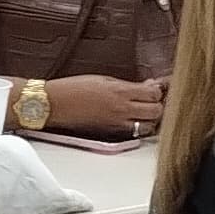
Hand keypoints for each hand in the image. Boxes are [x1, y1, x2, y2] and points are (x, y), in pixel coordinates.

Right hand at [43, 73, 166, 137]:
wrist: (55, 104)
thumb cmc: (74, 88)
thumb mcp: (104, 79)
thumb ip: (127, 85)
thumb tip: (146, 88)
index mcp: (120, 92)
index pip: (154, 95)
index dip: (159, 91)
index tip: (157, 88)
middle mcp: (121, 110)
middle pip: (156, 112)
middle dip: (158, 106)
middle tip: (154, 101)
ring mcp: (117, 124)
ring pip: (148, 127)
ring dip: (151, 120)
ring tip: (146, 113)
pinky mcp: (111, 134)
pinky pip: (134, 134)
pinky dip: (139, 128)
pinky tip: (135, 121)